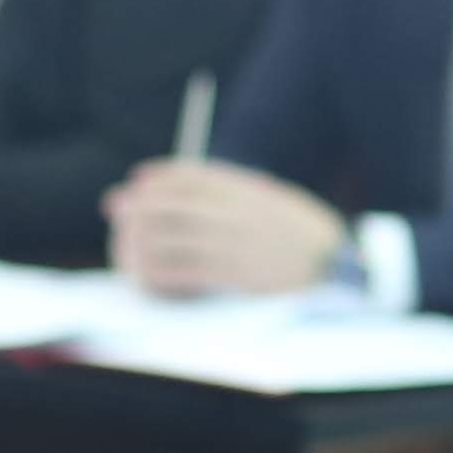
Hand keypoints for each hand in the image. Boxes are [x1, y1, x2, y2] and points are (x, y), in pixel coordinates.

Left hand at [106, 158, 347, 294]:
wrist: (335, 265)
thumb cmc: (299, 231)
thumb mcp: (270, 196)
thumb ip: (231, 187)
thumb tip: (181, 184)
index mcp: (244, 190)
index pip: (188, 176)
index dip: (157, 177)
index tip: (137, 180)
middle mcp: (233, 213)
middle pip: (168, 206)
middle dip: (136, 207)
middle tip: (116, 211)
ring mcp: (231, 244)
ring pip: (166, 240)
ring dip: (137, 243)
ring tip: (125, 248)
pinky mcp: (231, 276)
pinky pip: (179, 274)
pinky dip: (156, 275)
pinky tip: (145, 277)